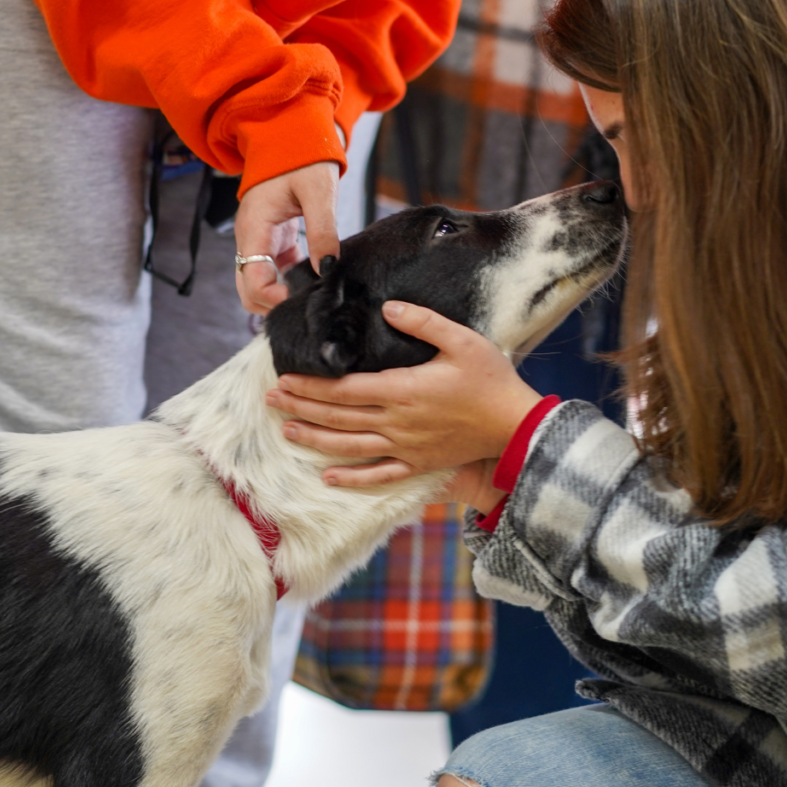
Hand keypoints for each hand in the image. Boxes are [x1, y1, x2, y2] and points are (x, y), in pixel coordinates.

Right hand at [234, 161, 339, 313]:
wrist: (290, 134)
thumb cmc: (302, 156)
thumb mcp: (318, 191)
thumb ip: (322, 230)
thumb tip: (326, 268)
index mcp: (254, 227)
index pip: (252, 279)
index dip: (274, 299)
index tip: (302, 302)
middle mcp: (250, 237)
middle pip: (248, 290)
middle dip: (273, 306)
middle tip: (308, 308)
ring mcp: (259, 240)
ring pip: (258, 284)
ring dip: (280, 296)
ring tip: (312, 298)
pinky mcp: (272, 240)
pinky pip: (274, 272)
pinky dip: (289, 283)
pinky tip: (314, 282)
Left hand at [264, 301, 541, 485]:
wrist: (516, 424)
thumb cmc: (491, 379)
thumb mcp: (461, 340)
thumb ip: (423, 322)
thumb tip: (387, 308)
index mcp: (402, 390)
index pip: (344, 389)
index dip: (312, 386)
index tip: (284, 380)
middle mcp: (397, 421)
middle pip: (339, 416)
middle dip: (302, 407)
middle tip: (270, 402)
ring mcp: (406, 446)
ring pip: (350, 446)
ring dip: (316, 439)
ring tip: (287, 432)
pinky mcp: (418, 464)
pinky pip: (379, 475)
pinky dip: (352, 478)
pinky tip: (328, 478)